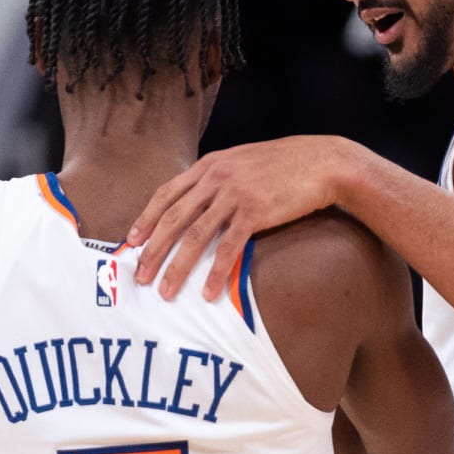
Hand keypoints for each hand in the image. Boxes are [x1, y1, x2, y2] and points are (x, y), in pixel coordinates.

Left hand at [127, 137, 354, 300]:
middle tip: (140, 276)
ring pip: (195, 236)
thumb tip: (198, 202)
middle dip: (153, 250)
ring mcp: (235, 194)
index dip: (146, 219)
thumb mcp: (242, 161)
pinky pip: (228, 248)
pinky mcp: (255, 212)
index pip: (167, 193)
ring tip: (166, 291)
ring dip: (177, 267)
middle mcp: (216, 178)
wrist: (321, 161)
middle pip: (174, 218)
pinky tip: (209, 292)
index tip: (131, 241)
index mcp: (209, 165)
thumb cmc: (284, 165)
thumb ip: (218, 178)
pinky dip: (216, 272)